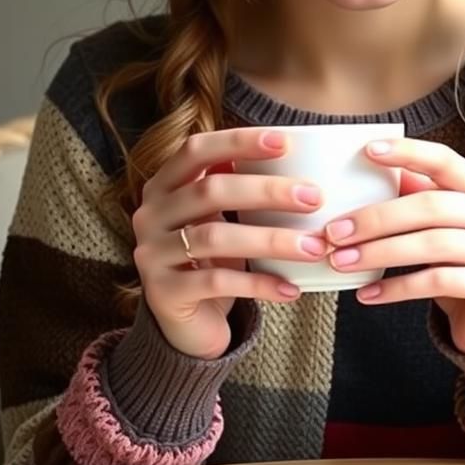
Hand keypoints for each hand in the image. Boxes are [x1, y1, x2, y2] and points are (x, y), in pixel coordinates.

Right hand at [132, 128, 327, 359]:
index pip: (196, 150)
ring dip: (271, 240)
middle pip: (210, 191)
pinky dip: (258, 284)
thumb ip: (238, 187)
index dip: (237, 141)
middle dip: (267, 191)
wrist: (185, 322)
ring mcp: (152, 254)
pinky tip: (290, 288)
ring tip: (314, 247)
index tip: (283, 142)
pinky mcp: (163, 293)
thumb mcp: (218, 217)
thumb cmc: (211, 259)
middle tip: (314, 198)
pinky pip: (217, 283)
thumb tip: (294, 158)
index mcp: (163, 185)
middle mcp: (150, 214)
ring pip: (215, 238)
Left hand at [324, 137, 464, 353]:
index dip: (407, 152)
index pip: (444, 160)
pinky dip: (396, 288)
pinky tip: (366, 294)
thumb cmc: (460, 258)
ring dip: (379, 253)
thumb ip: (415, 195)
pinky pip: (437, 283)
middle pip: (431, 207)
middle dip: (376, 218)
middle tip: (334, 231)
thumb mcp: (443, 222)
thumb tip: (363, 171)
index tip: (367, 149)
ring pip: (432, 245)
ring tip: (341, 261)